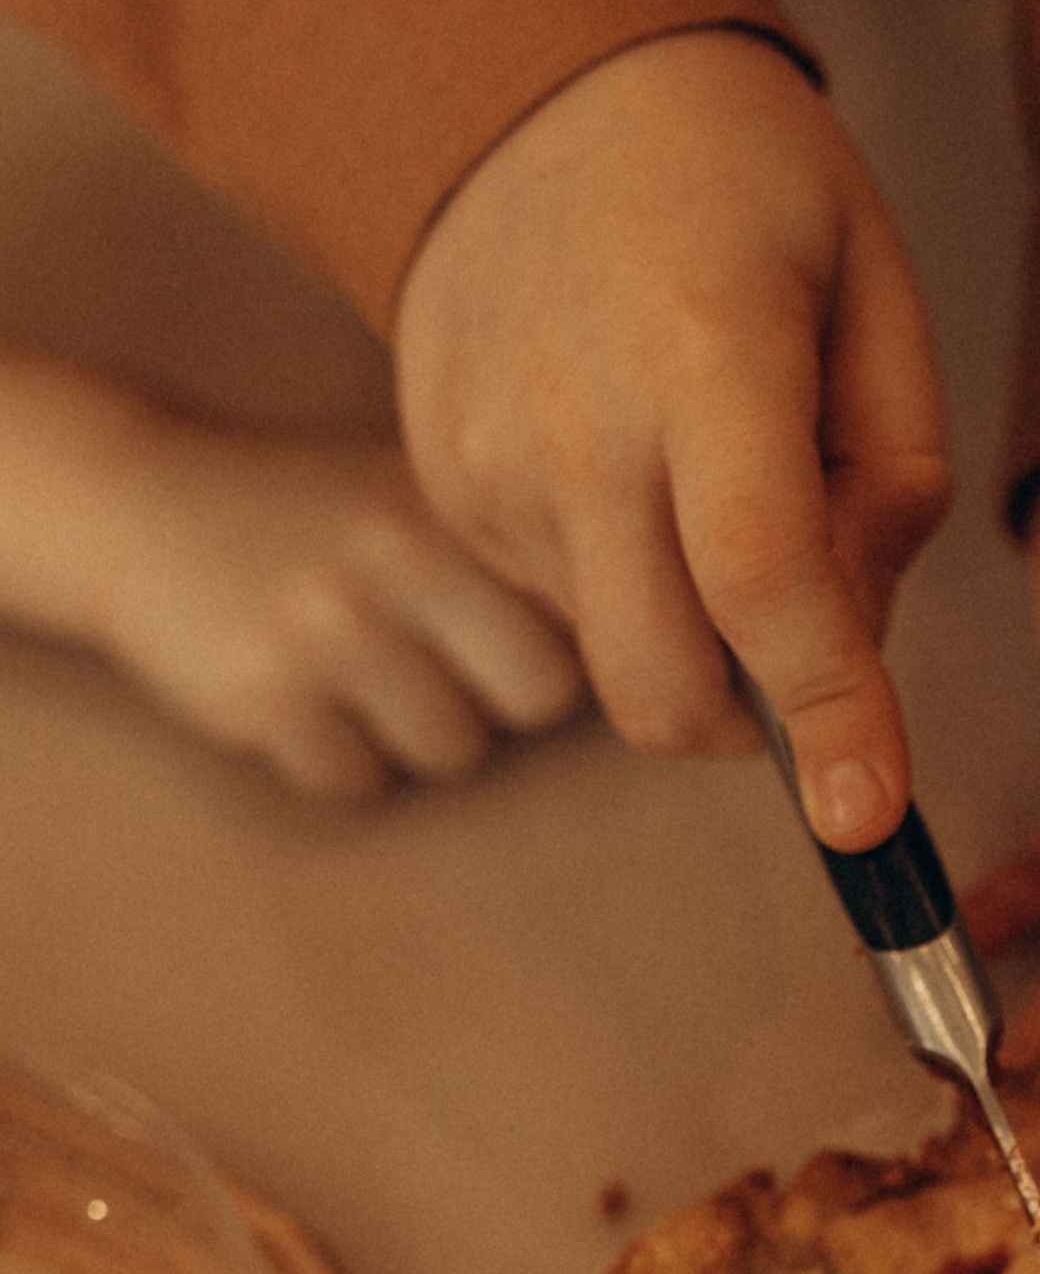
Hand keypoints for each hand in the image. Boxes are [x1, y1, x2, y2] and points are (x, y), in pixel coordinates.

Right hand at [0, 351, 583, 796]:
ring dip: (417, 730)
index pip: (585, 611)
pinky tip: (304, 693)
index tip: (526, 630)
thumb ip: (523, 548)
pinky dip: (336, 756)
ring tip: (362, 666)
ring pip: (453, 750)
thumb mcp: (418, 492)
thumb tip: (667, 639)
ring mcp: (329, 627)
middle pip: (540, 695)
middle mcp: (398, 556)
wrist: (139, 502)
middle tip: (447, 660)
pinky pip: (358, 781)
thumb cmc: (316, 513)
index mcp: (454, 500)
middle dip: (505, 695)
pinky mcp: (264, 695)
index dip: (567, 637)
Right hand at [392, 30, 950, 845]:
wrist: (533, 87)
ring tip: (706, 482)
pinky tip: (632, 468)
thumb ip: (893, 487)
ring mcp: (487, 464)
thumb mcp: (877, 296)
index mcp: (704, 356)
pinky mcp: (444, 488)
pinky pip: (560, 611)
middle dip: (755, 724)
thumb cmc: (741, 184)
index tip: (870, 813)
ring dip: (692, 640)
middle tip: (808, 656)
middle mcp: (572, 424)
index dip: (831, 713)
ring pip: (613, 663)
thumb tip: (852, 645)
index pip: (763, 581)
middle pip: (666, 683)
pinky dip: (625, 588)